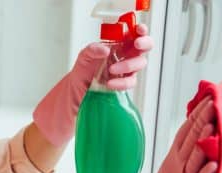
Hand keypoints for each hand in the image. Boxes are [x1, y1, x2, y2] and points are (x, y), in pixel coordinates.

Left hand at [32, 24, 152, 146]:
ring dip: (128, 65)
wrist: (77, 94)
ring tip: (112, 70)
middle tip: (137, 45)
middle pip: (144, 46)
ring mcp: (126, 70)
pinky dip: (122, 83)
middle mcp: (124, 56)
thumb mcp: (83, 58)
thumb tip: (105, 49)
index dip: (141, 30)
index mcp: (116, 45)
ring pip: (139, 64)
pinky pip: (130, 82)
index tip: (139, 30)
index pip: (133, 33)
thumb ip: (92, 50)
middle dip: (144, 44)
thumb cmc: (82, 72)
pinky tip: (110, 84)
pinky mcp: (124, 84)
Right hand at [141, 97, 217, 172]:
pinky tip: (213, 164)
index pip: (185, 131)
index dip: (196, 115)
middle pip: (190, 140)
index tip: (207, 99)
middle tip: (212, 104)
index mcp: (175, 157)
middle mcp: (178, 166)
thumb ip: (185, 149)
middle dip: (201, 121)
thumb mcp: (173, 166)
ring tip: (211, 126)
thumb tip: (199, 129)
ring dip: (202, 142)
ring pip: (193, 158)